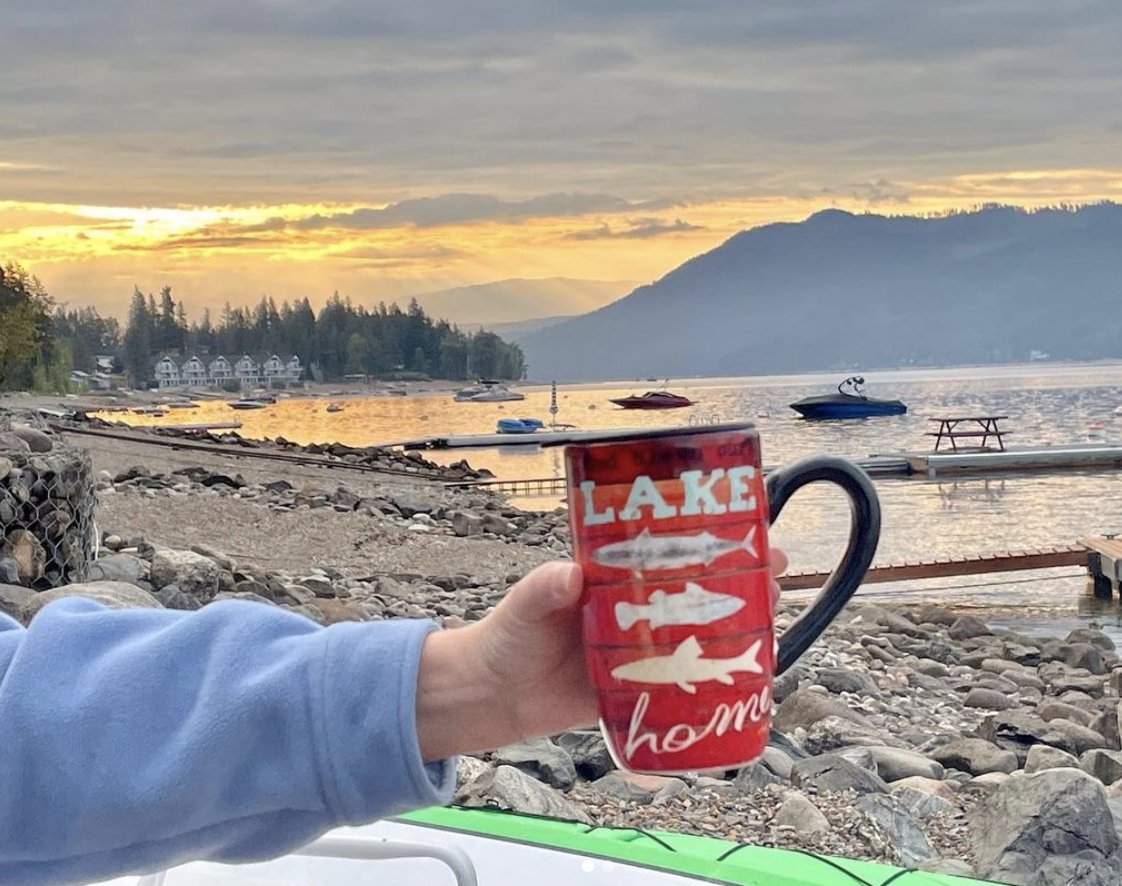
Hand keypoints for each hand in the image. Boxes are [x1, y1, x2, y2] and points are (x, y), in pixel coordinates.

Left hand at [416, 550, 788, 759]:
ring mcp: (642, 648)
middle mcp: (636, 607)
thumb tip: (568, 575)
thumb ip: (544, 588)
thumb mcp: (526, 604)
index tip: (746, 529)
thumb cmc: (509, 637)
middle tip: (774, 572)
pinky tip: (745, 676)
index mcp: (614, 576)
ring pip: (701, 631)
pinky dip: (716, 677)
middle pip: (699, 588)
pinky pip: (686, 680)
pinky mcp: (641, 686)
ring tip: (771, 615)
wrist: (494, 695)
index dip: (711, 537)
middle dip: (741, 577)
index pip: (670, 549)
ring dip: (738, 624)